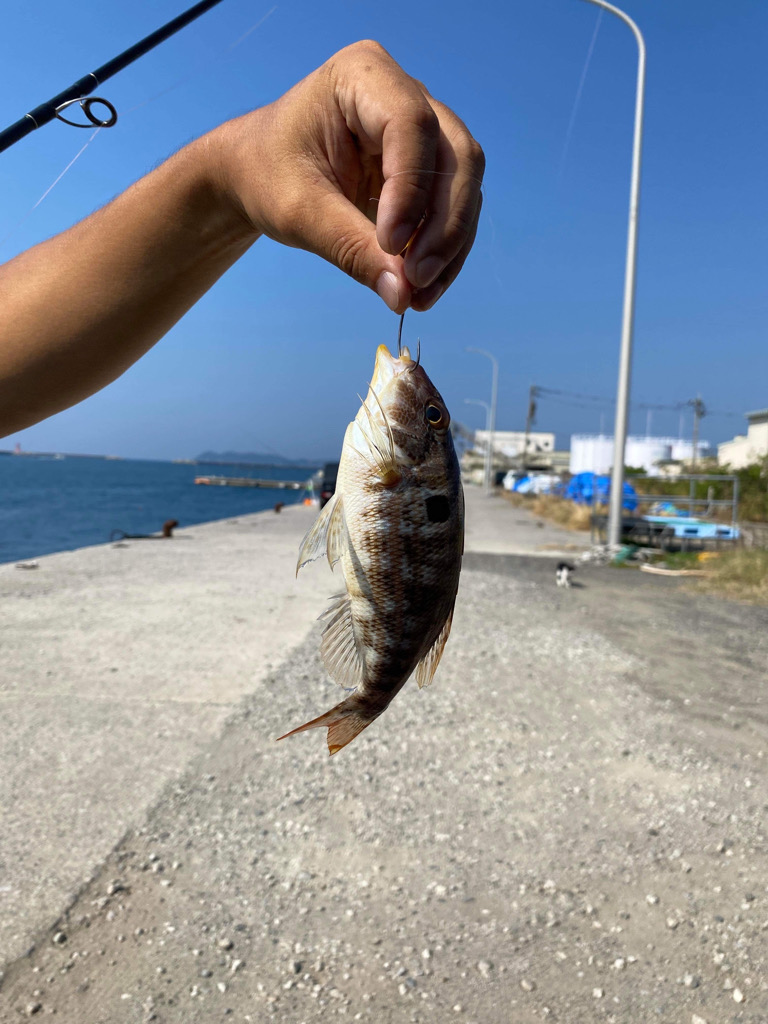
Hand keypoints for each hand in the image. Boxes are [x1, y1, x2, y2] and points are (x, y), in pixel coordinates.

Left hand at [213, 40, 484, 312]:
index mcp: (363, 75)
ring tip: (417, 295)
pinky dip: (443, 252)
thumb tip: (402, 296)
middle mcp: (406, 94)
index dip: (411, 190)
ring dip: (449, 246)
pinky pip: (454, 210)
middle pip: (456, 156)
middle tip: (416, 281)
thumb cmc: (268, 175)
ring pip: (464, 186)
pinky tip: (419, 289)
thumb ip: (350, 247)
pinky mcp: (429, 168)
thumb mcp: (299, 212)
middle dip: (444, 225)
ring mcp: (425, 130)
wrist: (256, 175)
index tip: (390, 246)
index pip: (411, 126)